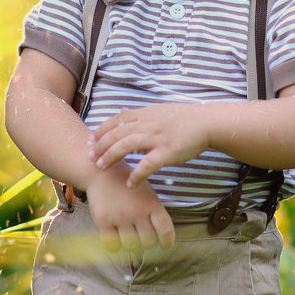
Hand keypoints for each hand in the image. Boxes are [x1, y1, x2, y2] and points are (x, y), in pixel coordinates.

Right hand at [85, 164, 175, 250]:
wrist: (101, 173)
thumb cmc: (126, 184)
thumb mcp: (147, 193)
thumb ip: (154, 213)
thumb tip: (162, 238)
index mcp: (151, 203)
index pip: (166, 231)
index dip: (167, 243)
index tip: (165, 246)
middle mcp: (137, 211)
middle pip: (148, 242)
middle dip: (146, 243)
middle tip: (140, 237)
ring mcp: (120, 217)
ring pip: (131, 246)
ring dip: (130, 244)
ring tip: (127, 236)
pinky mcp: (103, 221)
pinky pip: (112, 245)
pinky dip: (114, 245)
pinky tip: (114, 237)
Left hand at [89, 103, 211, 187]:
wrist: (205, 123)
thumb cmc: (181, 118)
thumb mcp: (156, 110)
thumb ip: (137, 113)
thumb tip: (121, 110)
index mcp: (144, 114)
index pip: (116, 121)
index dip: (101, 131)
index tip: (90, 141)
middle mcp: (147, 124)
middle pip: (117, 134)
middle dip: (101, 146)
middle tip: (90, 157)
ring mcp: (157, 137)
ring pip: (127, 145)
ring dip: (111, 156)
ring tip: (101, 167)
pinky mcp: (168, 152)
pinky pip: (148, 164)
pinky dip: (137, 174)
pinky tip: (130, 183)